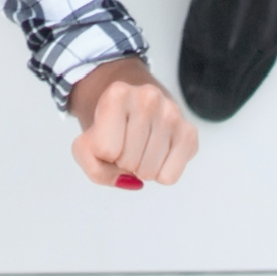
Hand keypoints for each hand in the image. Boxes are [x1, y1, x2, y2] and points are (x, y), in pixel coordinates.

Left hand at [70, 60, 197, 186]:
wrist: (131, 102)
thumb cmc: (108, 126)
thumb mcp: (87, 142)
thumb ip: (95, 168)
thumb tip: (131, 181)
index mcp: (118, 94)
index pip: (106, 150)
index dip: (103, 154)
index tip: (108, 140)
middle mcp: (149, 98)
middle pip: (128, 162)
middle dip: (123, 162)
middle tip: (125, 145)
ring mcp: (172, 113)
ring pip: (149, 172)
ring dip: (140, 169)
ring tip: (140, 147)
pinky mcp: (189, 132)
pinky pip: (169, 177)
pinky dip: (159, 175)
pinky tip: (156, 153)